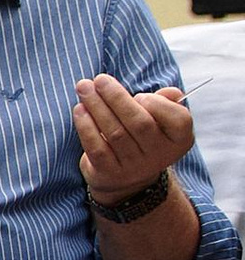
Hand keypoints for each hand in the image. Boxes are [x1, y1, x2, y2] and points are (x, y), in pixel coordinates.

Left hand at [74, 70, 192, 204]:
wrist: (126, 178)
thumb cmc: (142, 136)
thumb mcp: (160, 121)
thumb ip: (166, 102)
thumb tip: (172, 93)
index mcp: (179, 139)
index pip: (179, 120)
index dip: (158, 104)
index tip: (139, 95)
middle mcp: (159, 154)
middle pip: (139, 123)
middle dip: (117, 97)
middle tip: (99, 80)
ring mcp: (134, 166)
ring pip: (115, 133)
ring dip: (97, 107)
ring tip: (84, 88)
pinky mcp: (109, 172)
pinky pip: (97, 147)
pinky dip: (86, 126)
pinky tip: (80, 110)